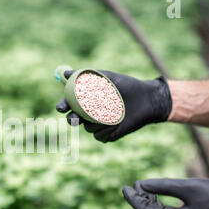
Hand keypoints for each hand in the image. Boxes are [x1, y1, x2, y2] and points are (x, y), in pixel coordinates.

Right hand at [56, 70, 171, 141]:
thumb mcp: (107, 77)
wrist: (146, 99)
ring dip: (97, 121)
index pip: (68, 104)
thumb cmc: (127, 86)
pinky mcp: (106, 136)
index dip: (63, 106)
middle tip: (74, 118)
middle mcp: (89, 114)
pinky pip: (99, 135)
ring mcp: (97, 126)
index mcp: (86, 101)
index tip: (61, 107)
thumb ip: (86, 76)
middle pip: (73, 119)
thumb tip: (65, 73)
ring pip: (87, 128)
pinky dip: (107, 128)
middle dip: (72, 119)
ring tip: (114, 111)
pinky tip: (118, 121)